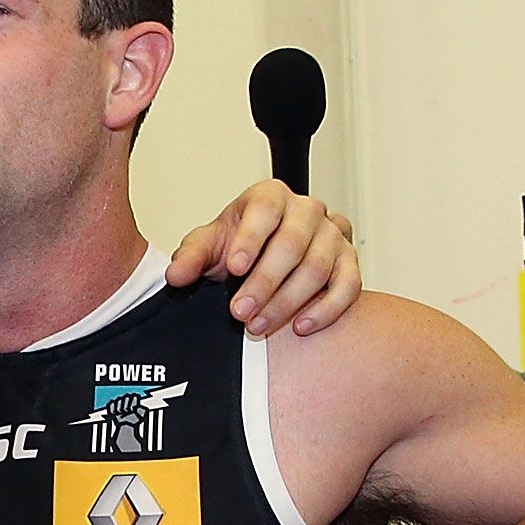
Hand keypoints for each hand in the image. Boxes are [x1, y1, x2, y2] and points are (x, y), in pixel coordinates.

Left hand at [169, 181, 361, 337]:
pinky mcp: (349, 262)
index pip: (265, 210)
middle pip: (293, 243)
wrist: (264, 258)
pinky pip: (348, 285)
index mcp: (270, 197)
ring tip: (259, 325)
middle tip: (240, 311)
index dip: (251, 239)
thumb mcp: (209, 246)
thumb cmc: (239, 247)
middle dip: (265, 281)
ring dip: (288, 301)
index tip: (234, 268)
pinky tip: (301, 327)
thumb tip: (176, 274)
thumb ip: (191, 257)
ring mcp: (332, 235)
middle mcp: (306, 211)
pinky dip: (327, 309)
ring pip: (319, 267)